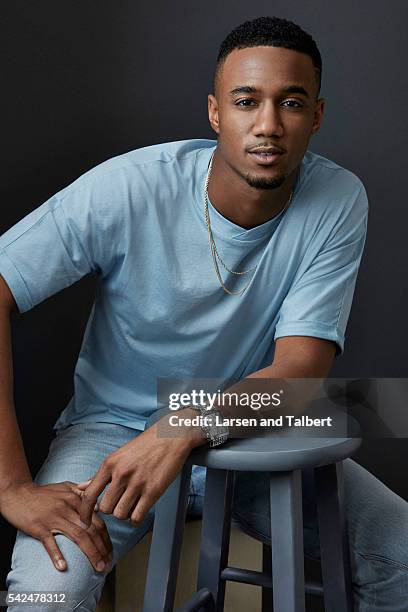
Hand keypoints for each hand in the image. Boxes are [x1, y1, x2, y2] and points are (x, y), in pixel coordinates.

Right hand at [0, 480, 112, 572]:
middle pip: (91, 530)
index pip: (97, 520)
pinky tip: (63, 567)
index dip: (106, 537)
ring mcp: (54, 518)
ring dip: (91, 553)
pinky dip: (56, 554)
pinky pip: (49, 542)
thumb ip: (83, 493)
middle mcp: (68, 508)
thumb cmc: (43, 492)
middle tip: (108, 563)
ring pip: (78, 536)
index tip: (110, 551)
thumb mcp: (66, 486)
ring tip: (98, 567)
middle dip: (102, 548)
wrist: (18, 493)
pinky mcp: (39, 527)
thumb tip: (99, 504)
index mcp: (76, 499)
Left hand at [78, 414, 200, 527]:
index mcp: (110, 464)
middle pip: (105, 508)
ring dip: (124, 514)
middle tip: (119, 504)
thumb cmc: (145, 445)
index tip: (85, 521)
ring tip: (131, 505)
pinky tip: (139, 510)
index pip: (89, 495)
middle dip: (111, 510)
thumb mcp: (118, 455)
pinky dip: (136, 518)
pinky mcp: (153, 491)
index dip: (84, 512)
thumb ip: (100, 474)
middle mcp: (121, 473)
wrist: (170, 436)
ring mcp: (138, 483)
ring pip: (120, 514)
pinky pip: (137, 516)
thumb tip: (81, 486)